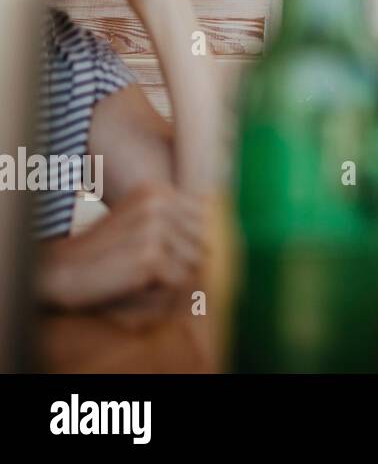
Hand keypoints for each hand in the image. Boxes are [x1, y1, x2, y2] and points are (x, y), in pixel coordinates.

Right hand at [37, 182, 206, 311]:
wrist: (61, 272)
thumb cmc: (104, 251)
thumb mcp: (139, 220)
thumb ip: (175, 213)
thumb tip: (213, 206)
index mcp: (157, 190)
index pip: (203, 219)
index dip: (183, 243)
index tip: (152, 250)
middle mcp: (158, 203)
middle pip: (201, 240)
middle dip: (181, 259)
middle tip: (144, 264)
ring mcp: (155, 228)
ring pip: (195, 262)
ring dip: (173, 275)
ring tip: (139, 272)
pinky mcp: (151, 256)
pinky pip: (181, 280)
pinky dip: (163, 289)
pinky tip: (136, 282)